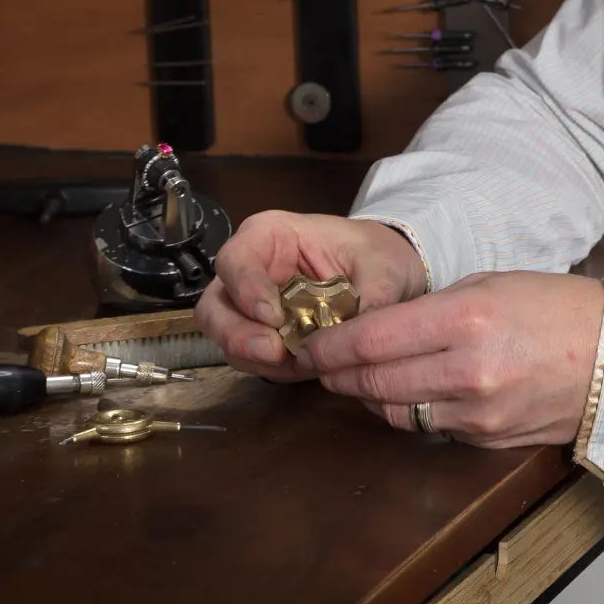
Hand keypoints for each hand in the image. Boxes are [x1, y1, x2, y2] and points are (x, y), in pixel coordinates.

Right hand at [196, 211, 426, 380]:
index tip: (274, 316)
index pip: (236, 259)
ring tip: (294, 363)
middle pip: (216, 306)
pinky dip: (269, 368)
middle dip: (238, 334)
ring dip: (253, 356)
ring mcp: (250, 306)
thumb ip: (371, 296)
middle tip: (275, 352)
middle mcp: (251, 270)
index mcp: (270, 235)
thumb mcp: (382, 265)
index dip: (246, 289)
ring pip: (225, 337)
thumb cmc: (375, 254)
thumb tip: (359, 335)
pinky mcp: (262, 336)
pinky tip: (300, 367)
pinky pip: (249, 358)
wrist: (388, 273)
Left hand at [299, 271, 603, 447]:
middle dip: (339, 374)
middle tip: (323, 363)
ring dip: (370, 397)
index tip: (309, 343)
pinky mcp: (486, 441)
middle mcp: (467, 373)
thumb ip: (433, 308)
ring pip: (395, 413)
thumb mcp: (491, 284)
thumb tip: (380, 328)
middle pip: (373, 383)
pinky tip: (413, 392)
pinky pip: (430, 428)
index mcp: (466, 321)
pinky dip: (413, 411)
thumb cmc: (556, 307)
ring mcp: (477, 414)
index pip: (372, 342)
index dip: (331, 346)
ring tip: (360, 378)